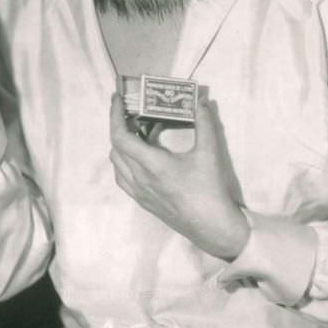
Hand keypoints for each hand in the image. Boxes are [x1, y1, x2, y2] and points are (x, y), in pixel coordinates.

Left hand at [108, 94, 249, 260]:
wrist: (213, 228)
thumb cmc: (210, 191)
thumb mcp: (209, 154)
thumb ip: (204, 125)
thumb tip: (202, 103)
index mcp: (151, 165)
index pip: (120, 137)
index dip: (114, 116)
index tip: (116, 99)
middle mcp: (139, 179)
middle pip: (116, 148)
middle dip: (119, 126)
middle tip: (131, 113)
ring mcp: (139, 193)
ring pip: (116, 164)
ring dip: (120, 145)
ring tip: (135, 133)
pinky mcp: (143, 202)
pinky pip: (122, 178)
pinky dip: (123, 162)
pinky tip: (138, 158)